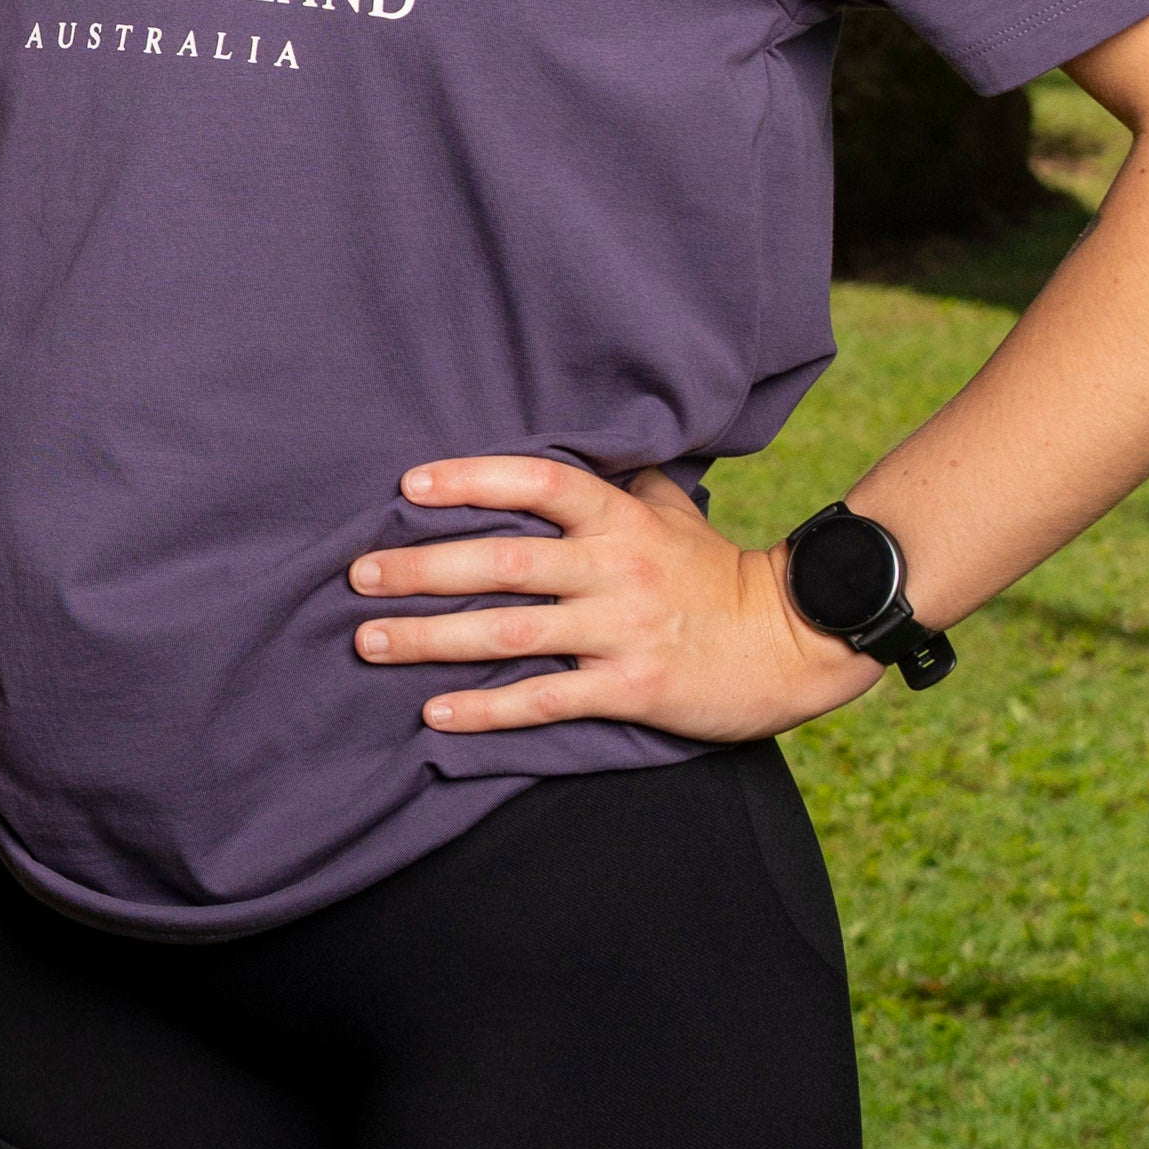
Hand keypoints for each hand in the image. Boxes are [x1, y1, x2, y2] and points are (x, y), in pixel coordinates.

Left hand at [350, 455, 883, 741]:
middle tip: (358, 577)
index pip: (540, 482)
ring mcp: (621, 631)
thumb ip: (621, 481)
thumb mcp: (673, 511)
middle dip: (423, 569)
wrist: (790, 643)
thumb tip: (583, 436)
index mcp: (621, 519)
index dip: (472, 479)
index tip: (408, 487)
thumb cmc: (716, 573)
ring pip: (510, 632)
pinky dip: (486, 708)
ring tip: (369, 641)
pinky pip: (544, 700)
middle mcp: (615, 568)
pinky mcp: (630, 690)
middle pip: (503, 561)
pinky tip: (435, 713)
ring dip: (432, 639)